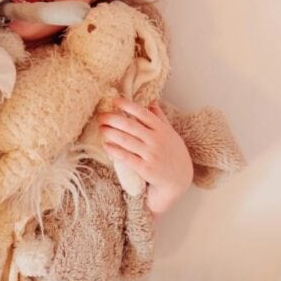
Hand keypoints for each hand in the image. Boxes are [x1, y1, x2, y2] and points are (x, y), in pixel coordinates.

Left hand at [98, 97, 192, 215]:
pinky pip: (126, 158)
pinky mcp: (145, 169)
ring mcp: (151, 154)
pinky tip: (106, 145)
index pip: (142, 113)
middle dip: (112, 119)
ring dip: (110, 133)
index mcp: (162, 129)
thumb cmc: (173, 154)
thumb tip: (151, 101)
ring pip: (126, 140)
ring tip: (101, 128)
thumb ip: (160, 118)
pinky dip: (114, 150)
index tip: (114, 100)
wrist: (180, 179)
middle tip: (100, 116)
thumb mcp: (170, 134)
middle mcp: (157, 140)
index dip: (127, 105)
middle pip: (130, 126)